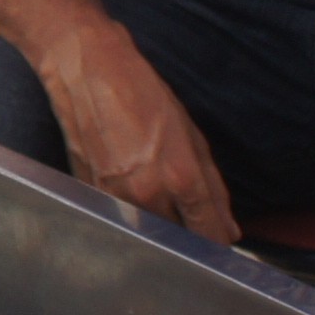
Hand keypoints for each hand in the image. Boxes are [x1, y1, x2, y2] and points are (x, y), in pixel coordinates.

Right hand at [34, 20, 238, 245]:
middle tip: (187, 219)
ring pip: (145, 235)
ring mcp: (114, 197)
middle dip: (186, 237)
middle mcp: (147, 193)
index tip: (220, 247)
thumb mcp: (191, 134)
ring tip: (154, 197)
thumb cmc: (142, 93)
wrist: (86, 68)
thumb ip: (212, 186)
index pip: (208, 234)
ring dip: (156, 227)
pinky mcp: (88, 193)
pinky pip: (117, 218)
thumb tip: (228, 229)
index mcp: (180, 175)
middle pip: (177, 242)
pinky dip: (128, 213)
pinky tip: (126, 184)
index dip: (218, 245)